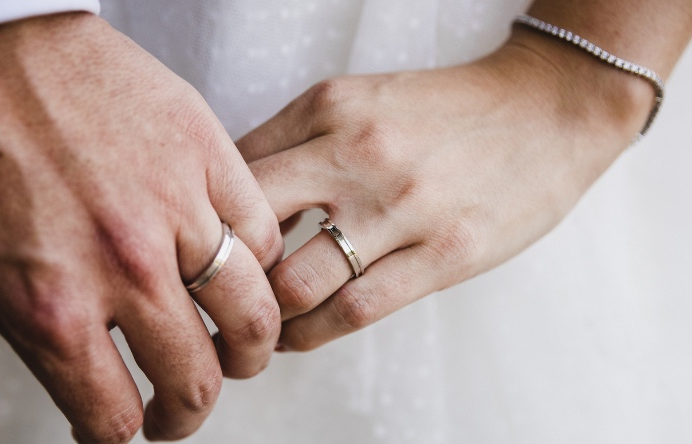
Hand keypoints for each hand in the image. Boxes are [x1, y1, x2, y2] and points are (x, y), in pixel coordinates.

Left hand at [0, 12, 281, 442]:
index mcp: (51, 306)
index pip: (112, 415)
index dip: (117, 435)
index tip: (117, 427)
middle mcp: (125, 265)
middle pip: (194, 378)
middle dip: (186, 411)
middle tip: (177, 408)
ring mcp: (175, 206)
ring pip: (252, 310)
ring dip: (247, 348)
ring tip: (234, 350)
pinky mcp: (204, 152)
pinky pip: (262, 230)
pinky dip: (259, 263)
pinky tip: (237, 269)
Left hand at [239, 28, 653, 350]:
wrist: (544, 109)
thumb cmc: (442, 111)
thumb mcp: (358, 100)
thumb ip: (295, 142)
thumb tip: (237, 203)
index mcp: (329, 109)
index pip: (234, 174)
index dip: (208, 223)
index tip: (199, 253)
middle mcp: (357, 153)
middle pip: (252, 231)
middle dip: (216, 277)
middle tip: (208, 302)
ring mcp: (403, 206)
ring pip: (297, 283)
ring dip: (262, 317)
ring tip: (253, 327)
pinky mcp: (446, 252)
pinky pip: (354, 309)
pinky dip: (311, 334)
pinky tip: (297, 336)